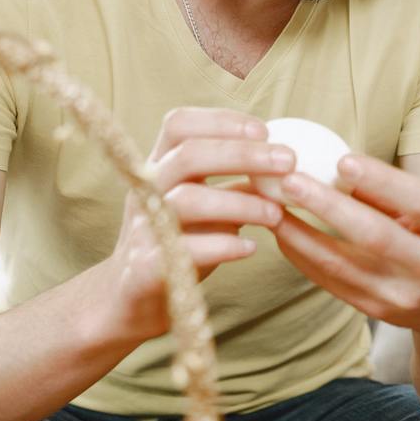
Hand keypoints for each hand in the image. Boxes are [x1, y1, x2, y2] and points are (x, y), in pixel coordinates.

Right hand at [95, 107, 293, 343]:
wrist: (131, 299)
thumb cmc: (180, 242)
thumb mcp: (204, 204)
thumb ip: (234, 182)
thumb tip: (285, 161)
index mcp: (159, 167)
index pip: (180, 125)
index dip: (221, 121)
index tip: (265, 130)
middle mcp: (146, 190)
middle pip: (188, 155)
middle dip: (243, 154)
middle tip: (288, 161)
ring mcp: (142, 227)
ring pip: (187, 200)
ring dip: (240, 203)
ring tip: (276, 214)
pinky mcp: (144, 267)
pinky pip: (184, 250)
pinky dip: (223, 246)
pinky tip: (250, 248)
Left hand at [270, 154, 419, 349]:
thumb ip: (398, 194)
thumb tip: (338, 165)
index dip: (382, 181)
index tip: (343, 160)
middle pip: (375, 236)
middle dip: (328, 207)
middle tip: (290, 180)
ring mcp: (404, 297)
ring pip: (343, 265)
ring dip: (301, 233)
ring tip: (271, 204)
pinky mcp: (376, 313)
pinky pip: (331, 282)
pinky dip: (303, 255)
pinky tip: (283, 232)